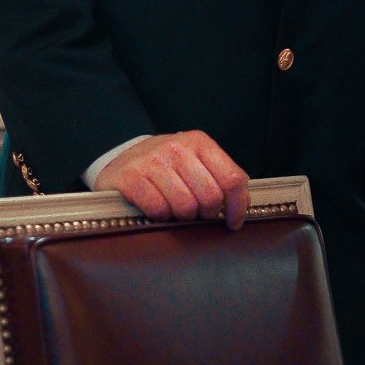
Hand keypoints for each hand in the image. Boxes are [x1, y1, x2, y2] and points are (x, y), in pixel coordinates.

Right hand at [93, 130, 250, 228]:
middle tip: (198, 214)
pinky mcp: (131, 177)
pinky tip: (158, 208)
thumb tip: (242, 203)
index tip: (233, 222)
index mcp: (199, 142)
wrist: (121, 159)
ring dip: (182, 216)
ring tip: (176, 209)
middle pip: (210, 197)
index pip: (232, 178)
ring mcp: (152, 161)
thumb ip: (220, 176)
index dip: (237, 206)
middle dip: (207, 213)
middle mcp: (177, 147)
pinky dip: (161, 216)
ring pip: (185, 206)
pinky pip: (158, 209)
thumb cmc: (165, 166)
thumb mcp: (195, 160)